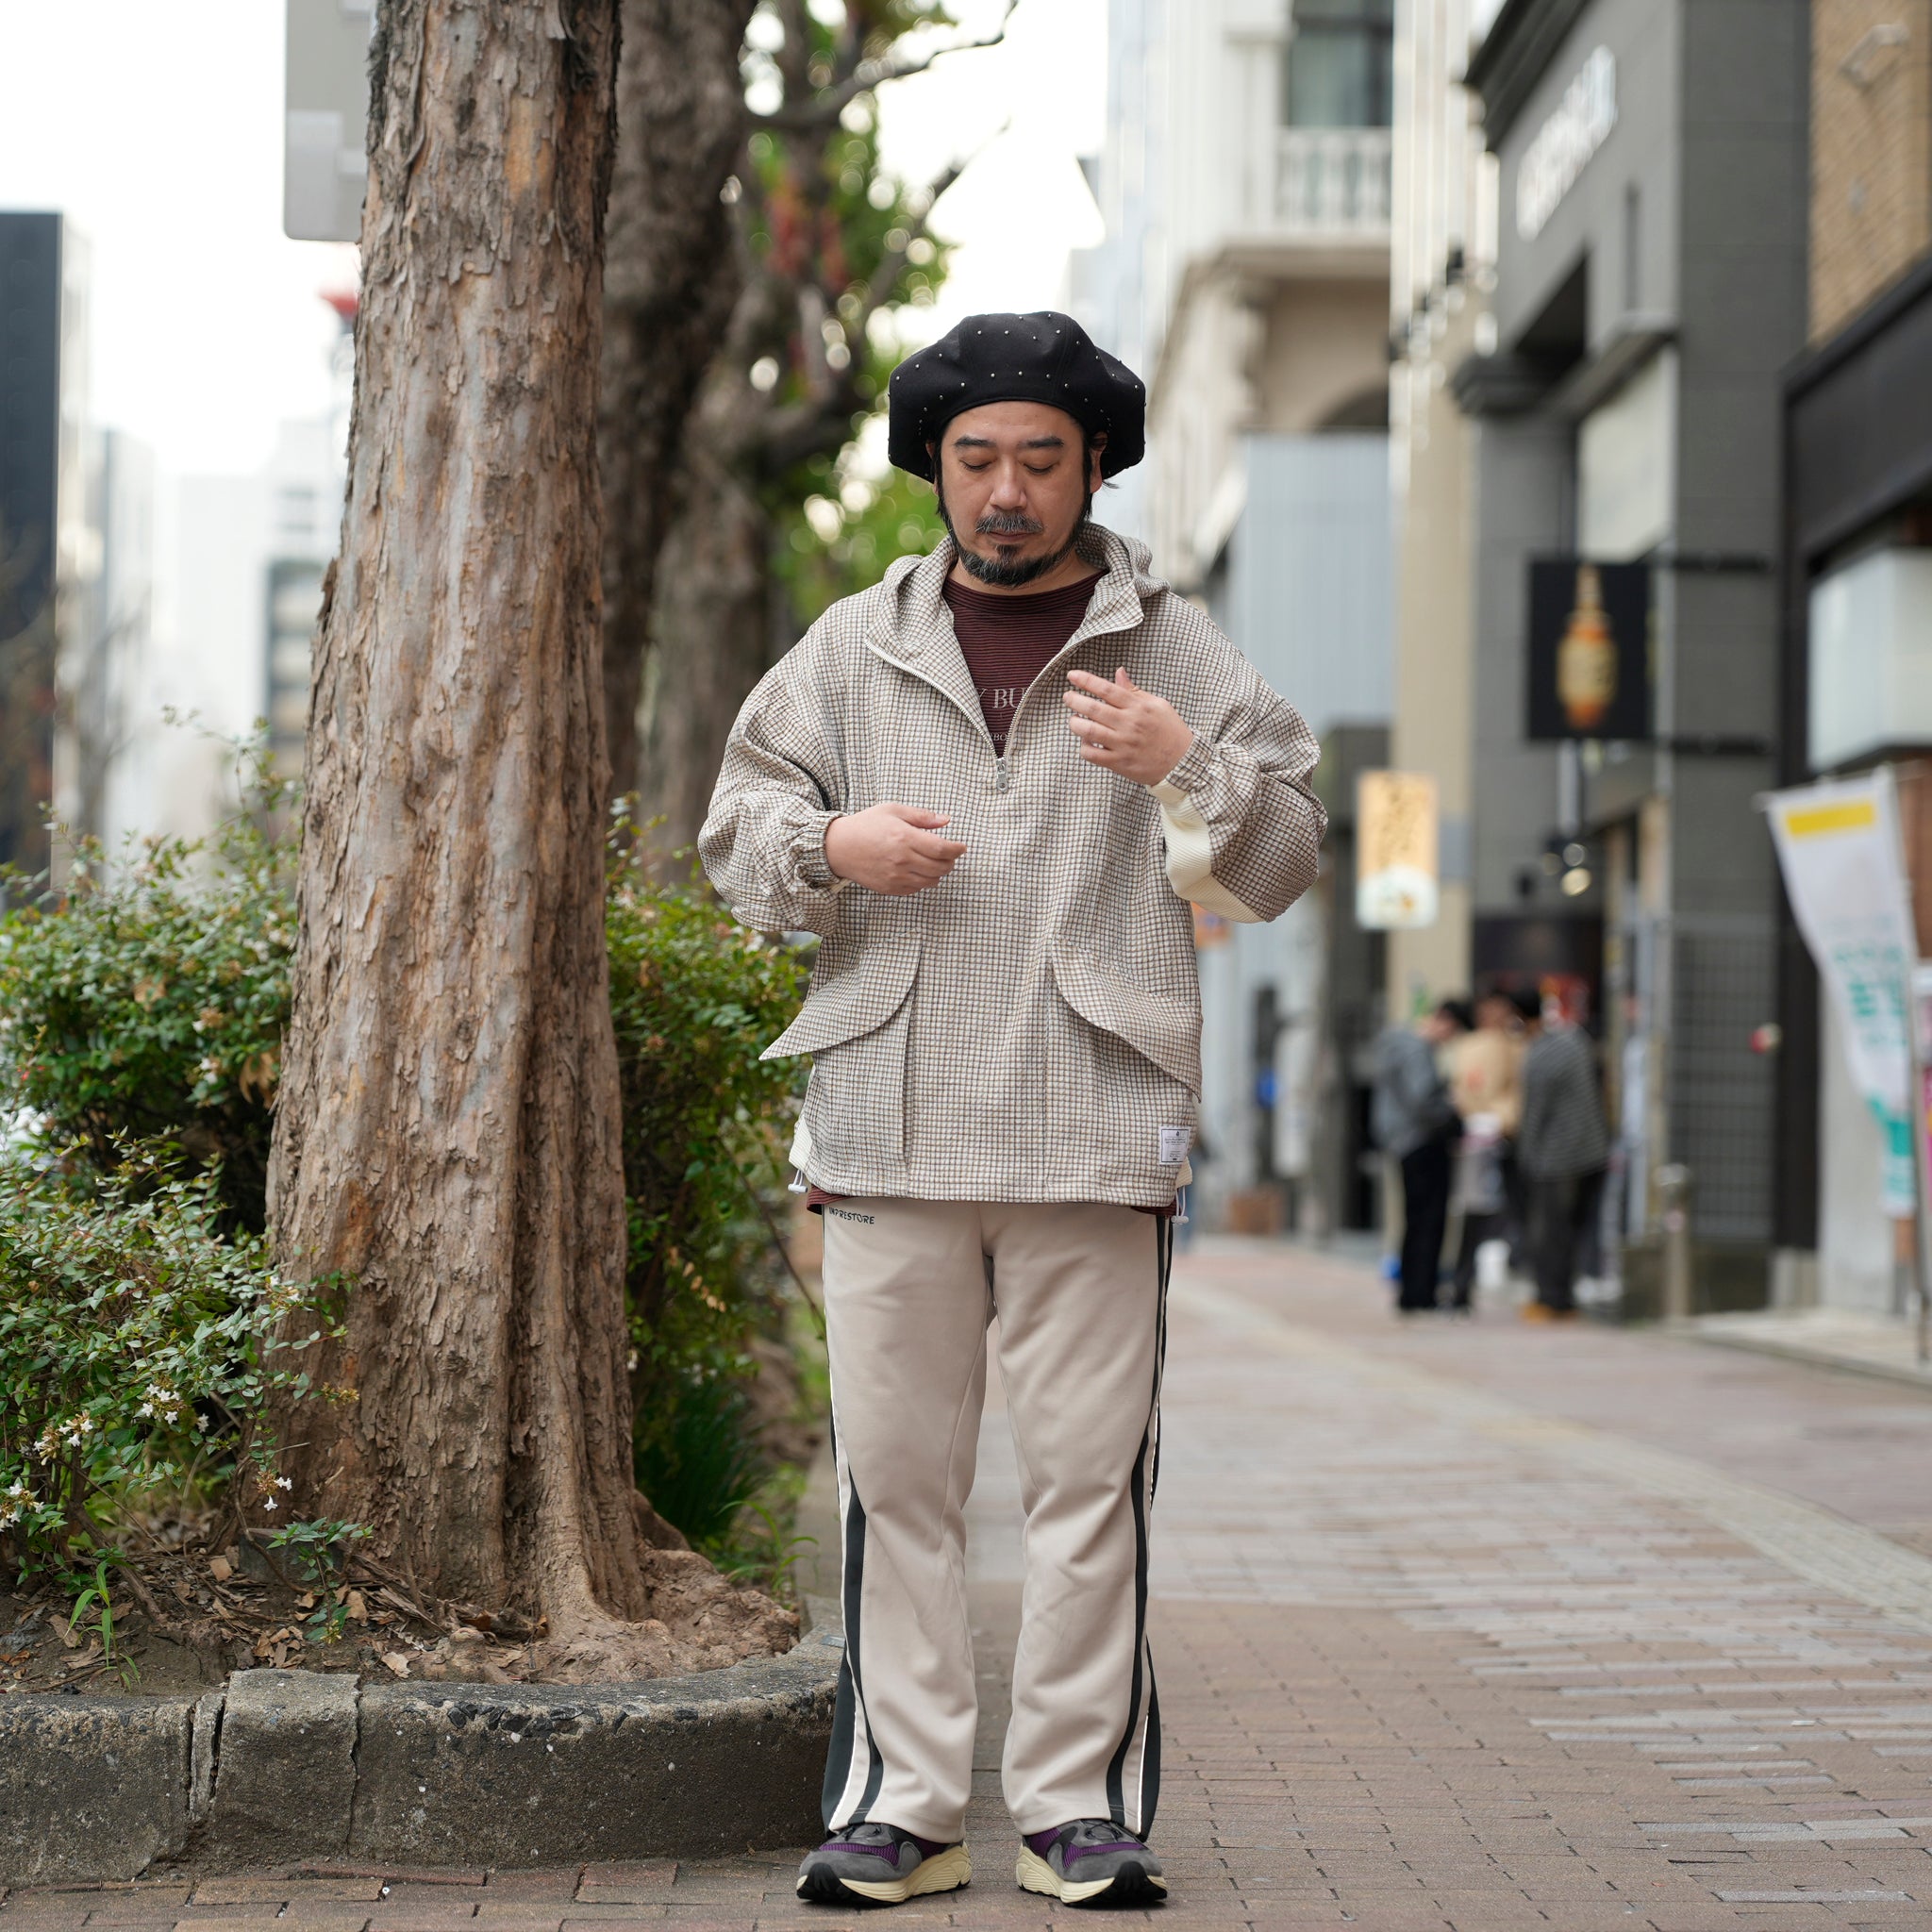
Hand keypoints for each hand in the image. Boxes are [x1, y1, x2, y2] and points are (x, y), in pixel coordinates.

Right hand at [823, 803, 966, 894]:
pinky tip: (919, 870)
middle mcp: (902, 860)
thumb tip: (946, 820)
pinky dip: (924, 881)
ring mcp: (896, 877)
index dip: (957, 849)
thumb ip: (922, 816)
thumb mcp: (893, 811)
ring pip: (931, 881)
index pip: (943, 849)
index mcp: (905, 838)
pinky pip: (917, 889)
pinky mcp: (890, 888)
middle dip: (950, 861)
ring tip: (935, 862)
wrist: (838, 847)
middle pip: (941, 867)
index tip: (962, 847)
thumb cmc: (866, 825)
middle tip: (949, 854)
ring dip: (939, 872)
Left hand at [1062, 668, 1193, 784]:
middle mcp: (1129, 724)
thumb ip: (1134, 690)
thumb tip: (1118, 672)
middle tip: (1067, 697)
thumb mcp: (1157, 705)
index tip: (1072, 675)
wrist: (1183, 762)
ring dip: (1075, 723)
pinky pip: (1092, 754)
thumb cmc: (1170, 731)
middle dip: (1074, 700)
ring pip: (1088, 731)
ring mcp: (1123, 744)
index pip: (1107, 689)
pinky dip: (1084, 747)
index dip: (1086, 680)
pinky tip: (1085, 742)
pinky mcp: (1119, 763)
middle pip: (1093, 708)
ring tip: (1073, 719)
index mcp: (1138, 707)